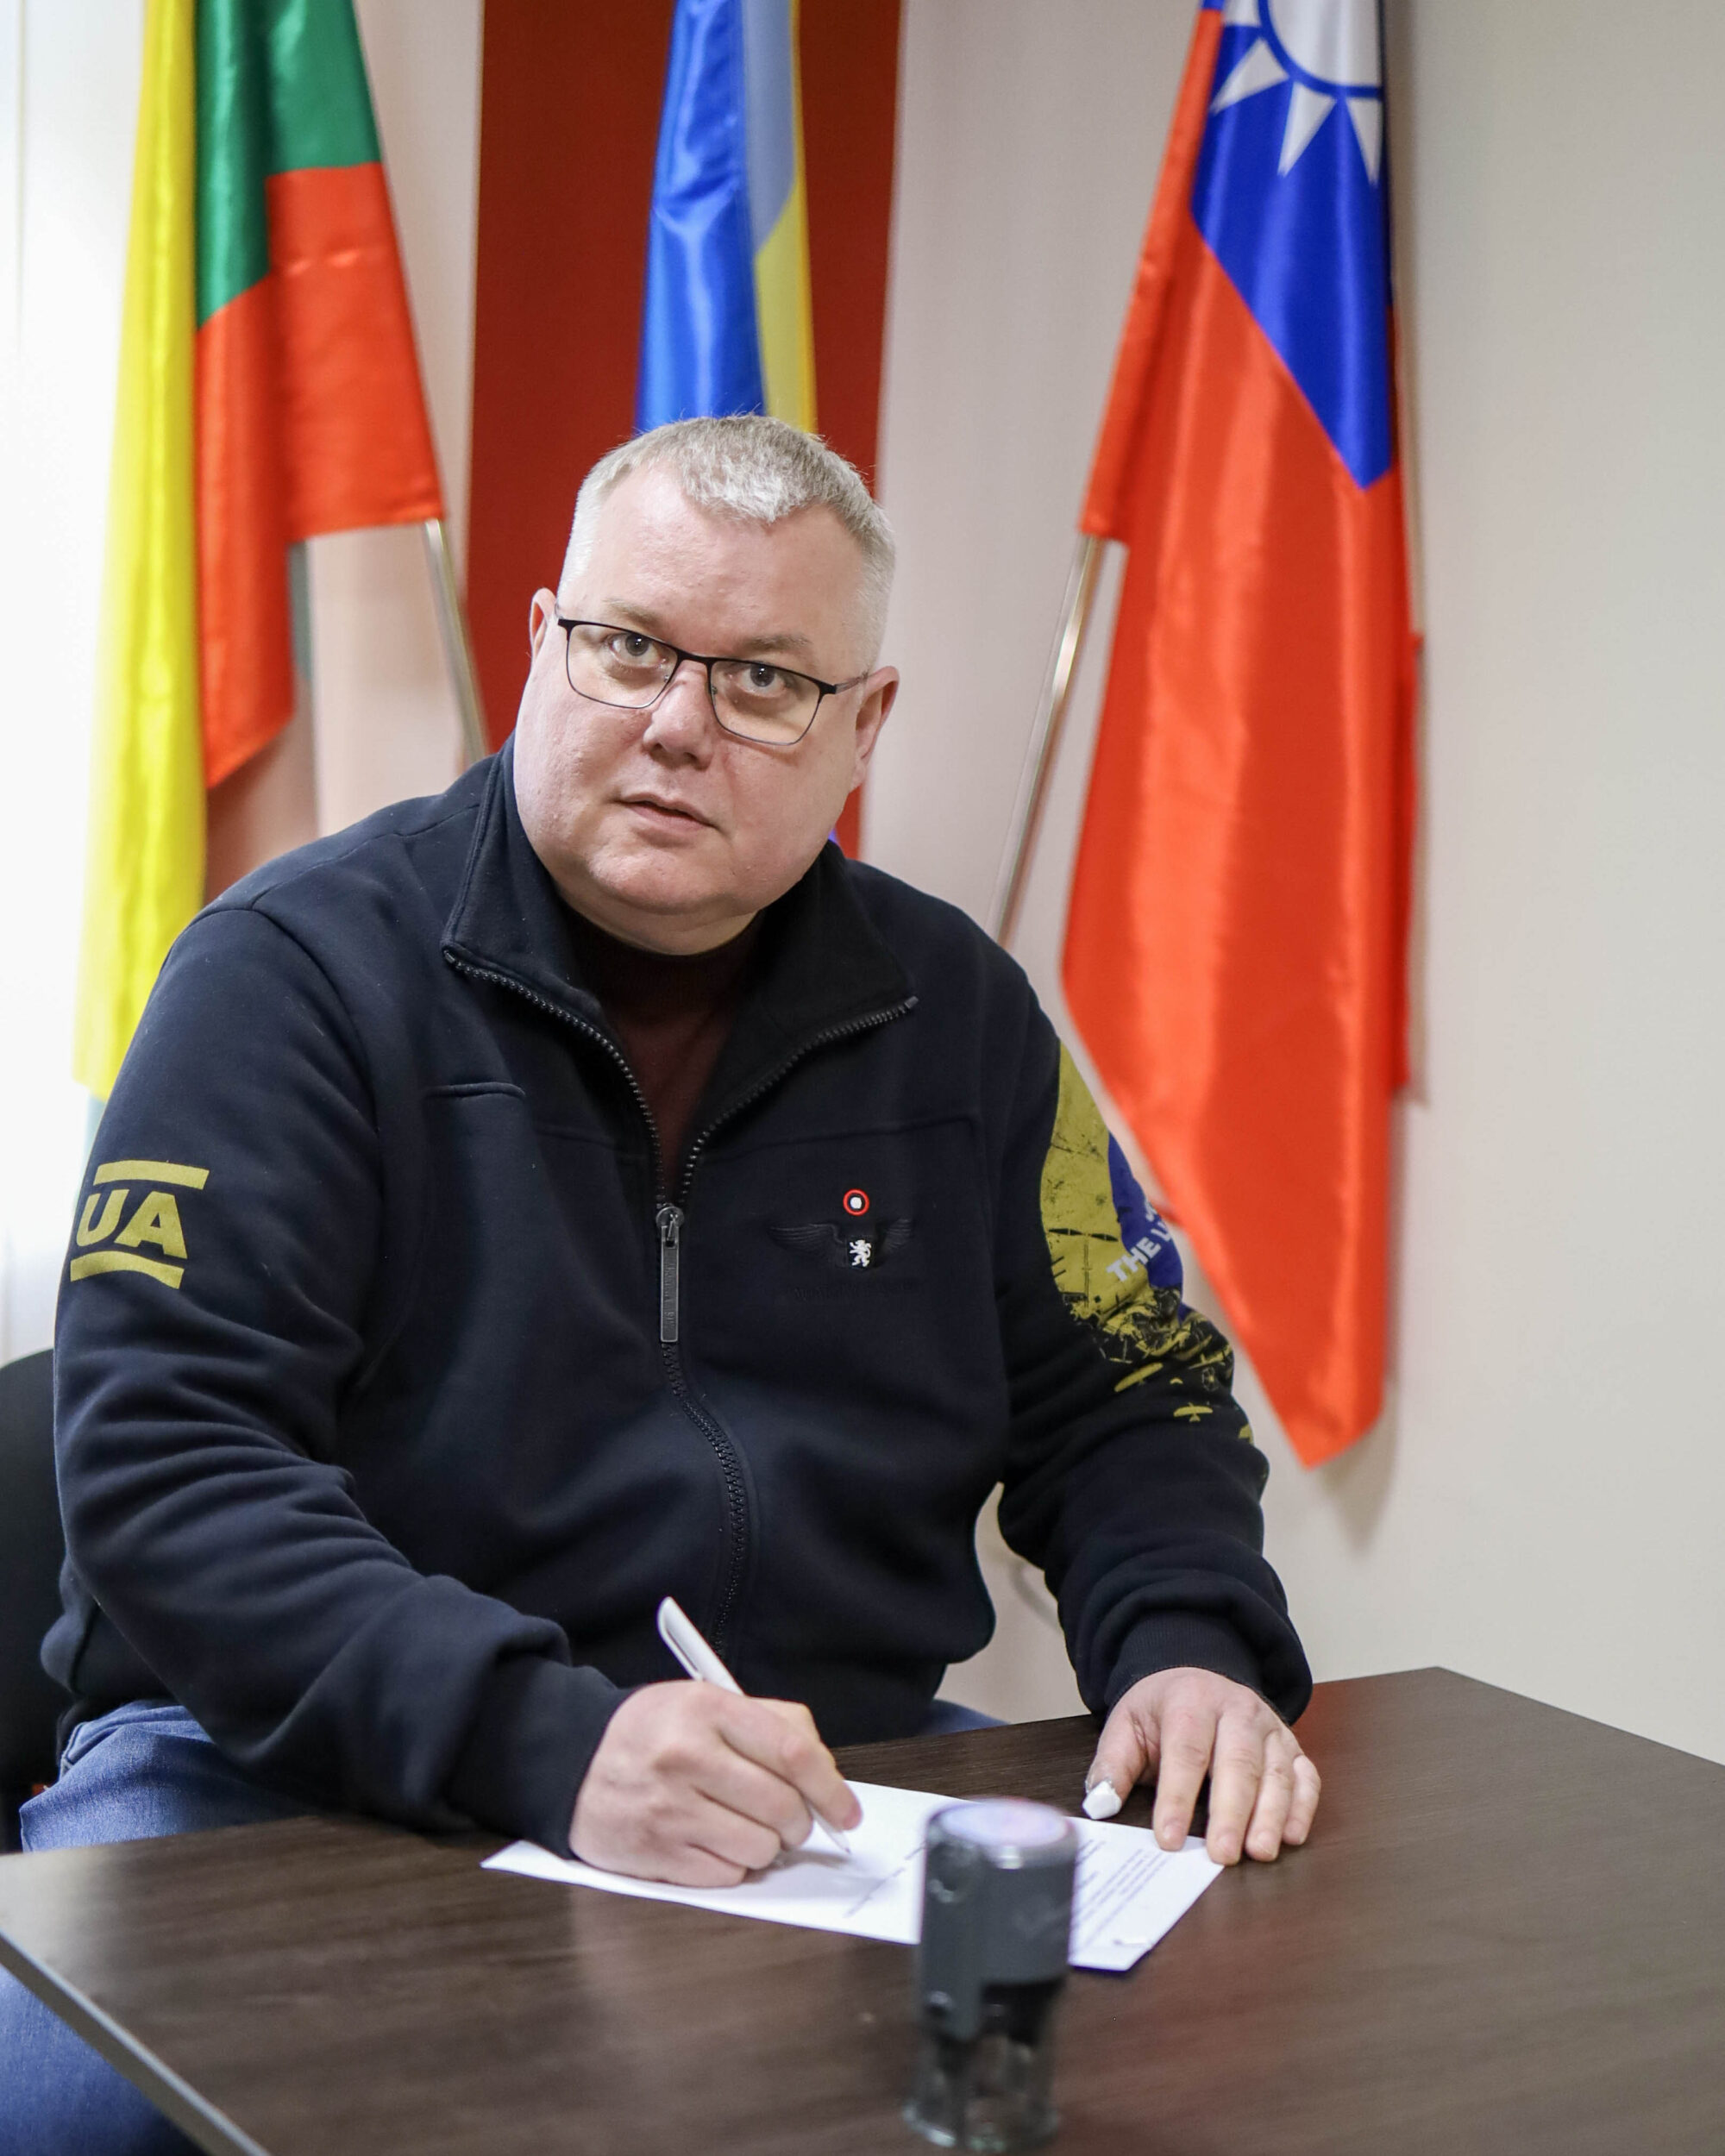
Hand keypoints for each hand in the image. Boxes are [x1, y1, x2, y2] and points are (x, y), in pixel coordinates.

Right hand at [569, 1681, 862, 1886]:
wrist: (572, 1762)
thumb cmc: (651, 1732)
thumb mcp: (704, 1702)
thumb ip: (769, 1723)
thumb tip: (826, 1772)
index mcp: (706, 1709)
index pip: (791, 1751)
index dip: (831, 1788)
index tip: (847, 1811)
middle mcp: (687, 1758)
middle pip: (783, 1807)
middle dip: (801, 1823)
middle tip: (794, 1821)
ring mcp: (669, 1810)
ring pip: (761, 1848)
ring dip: (767, 1845)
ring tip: (745, 1826)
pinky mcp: (656, 1853)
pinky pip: (728, 1874)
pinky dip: (734, 1863)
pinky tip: (714, 1840)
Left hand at [1087, 1667, 1319, 1864]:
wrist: (1194, 1680)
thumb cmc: (1160, 1713)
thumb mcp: (1126, 1726)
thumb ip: (1112, 1765)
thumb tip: (1100, 1806)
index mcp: (1190, 1700)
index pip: (1185, 1750)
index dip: (1177, 1797)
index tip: (1169, 1839)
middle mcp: (1236, 1708)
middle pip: (1238, 1761)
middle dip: (1231, 1811)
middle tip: (1222, 1855)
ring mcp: (1269, 1726)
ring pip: (1276, 1770)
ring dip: (1271, 1814)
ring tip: (1260, 1853)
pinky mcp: (1291, 1745)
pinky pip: (1306, 1774)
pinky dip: (1303, 1806)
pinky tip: (1292, 1835)